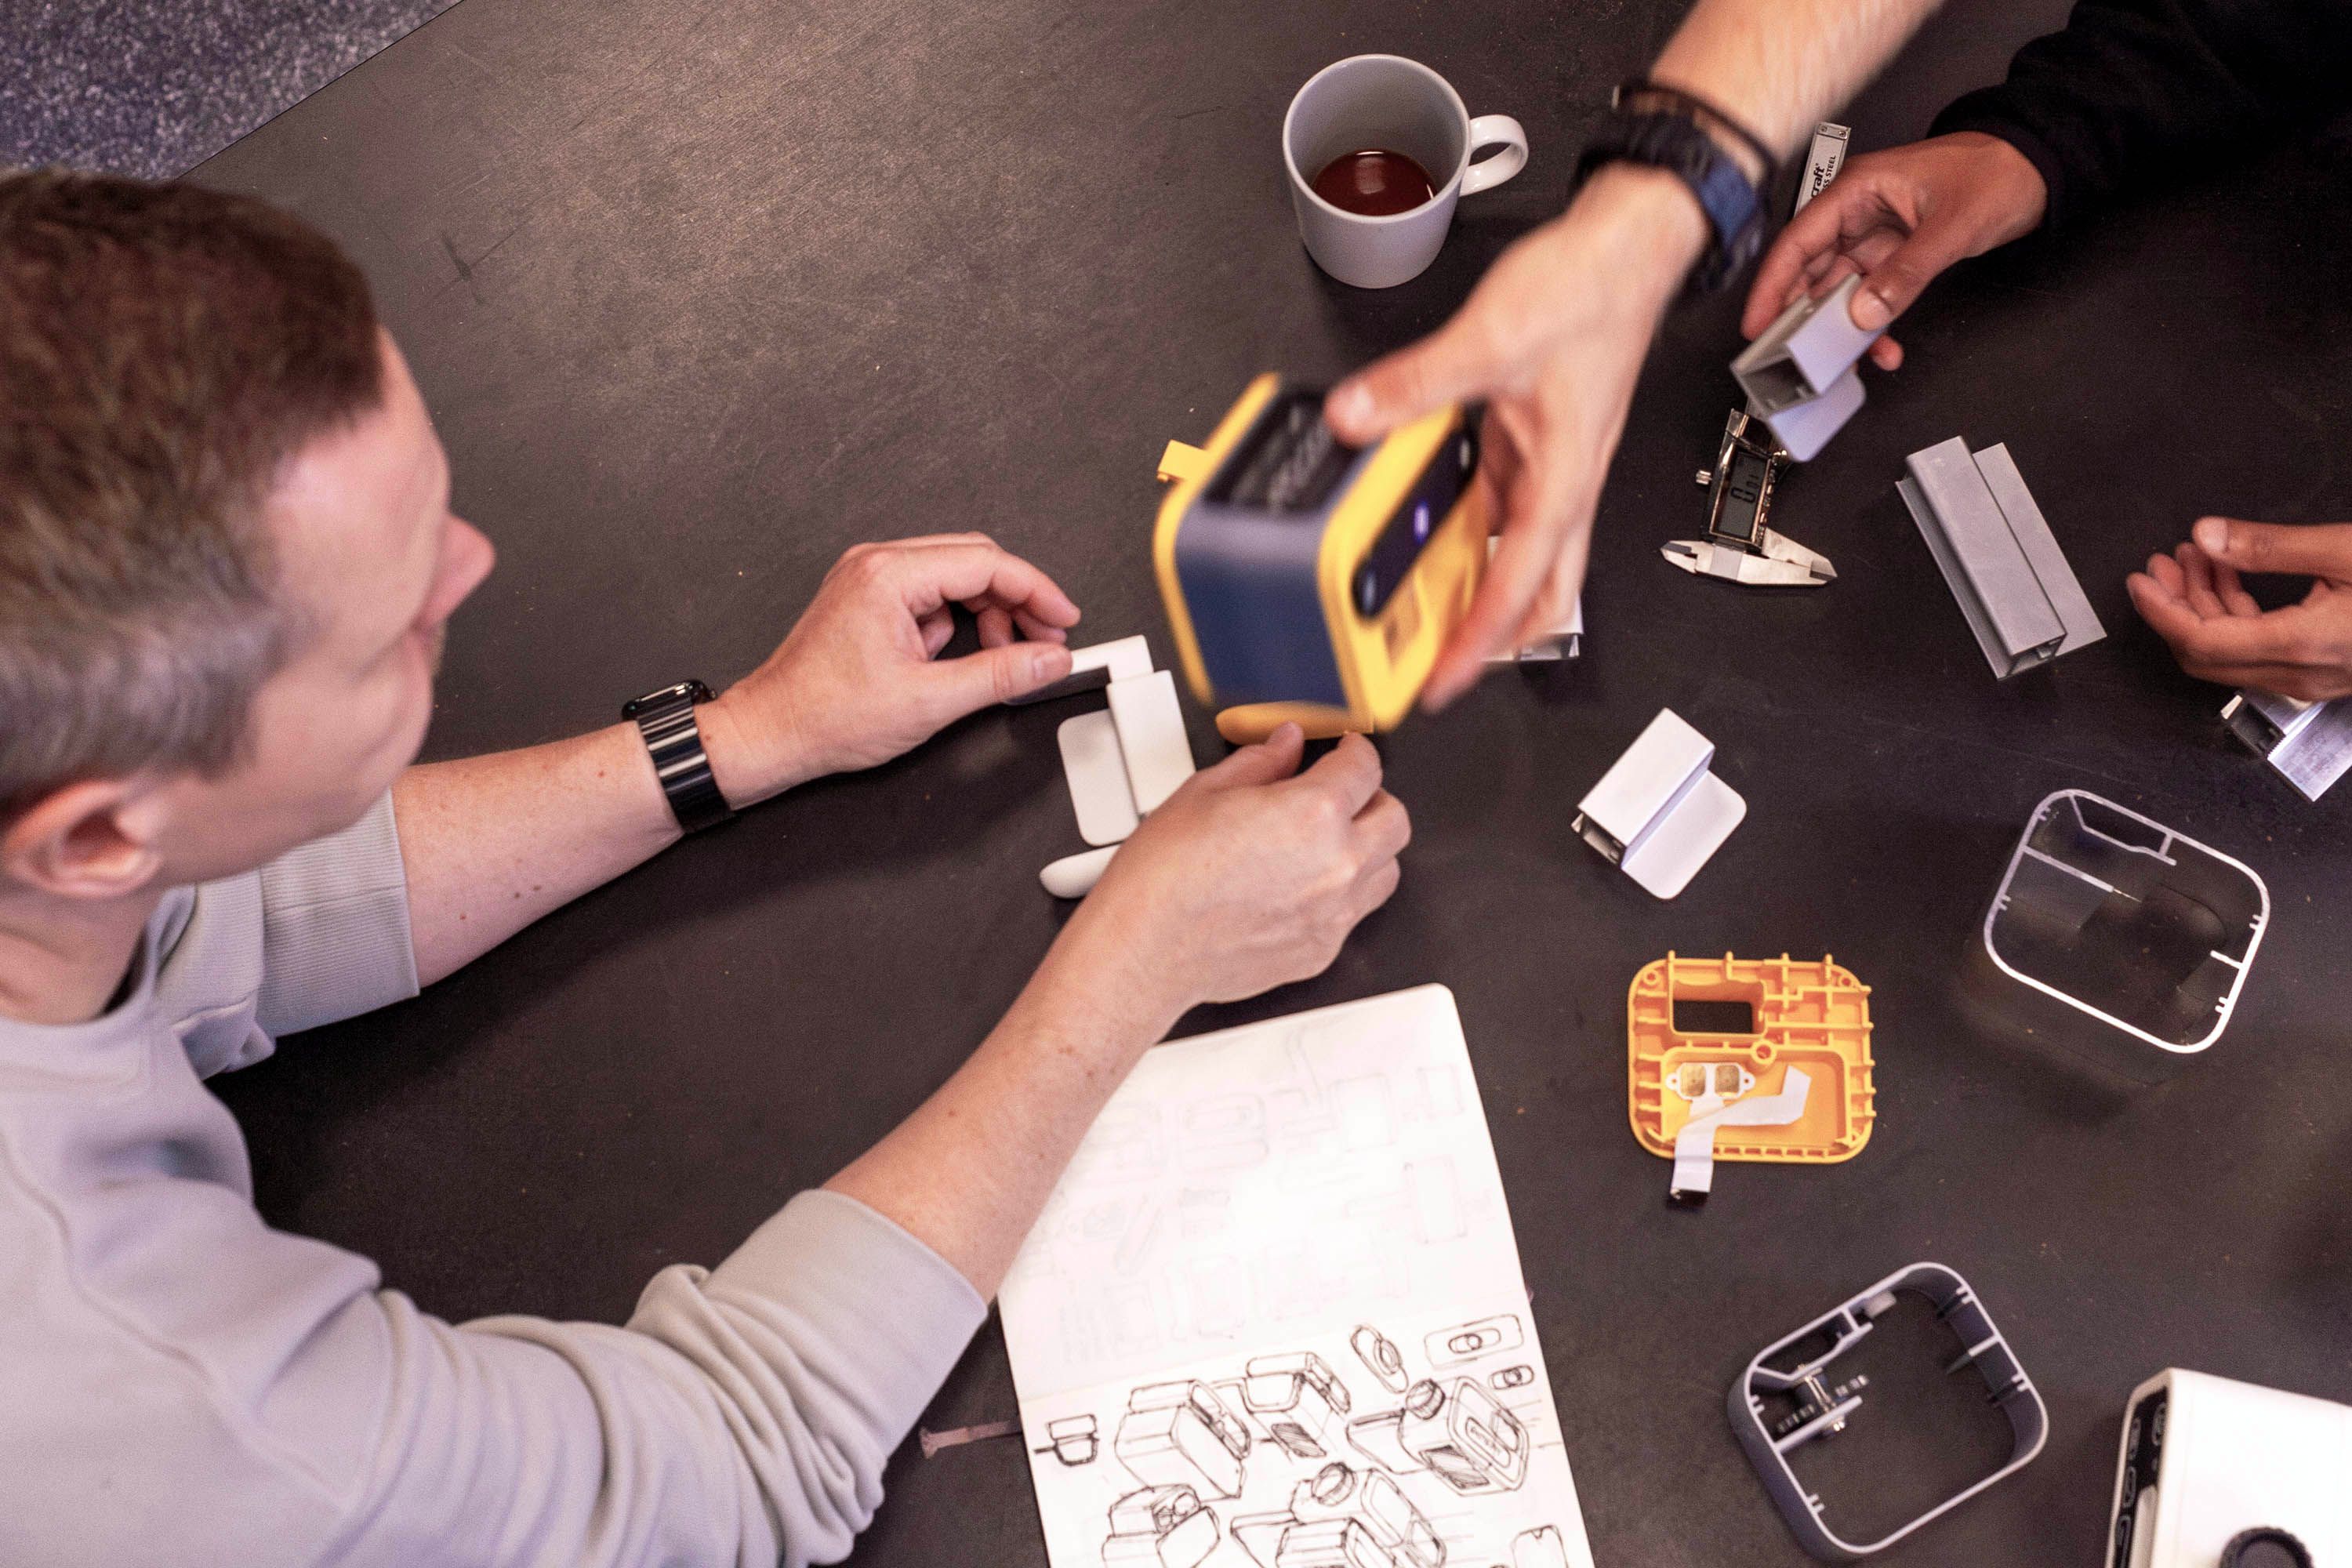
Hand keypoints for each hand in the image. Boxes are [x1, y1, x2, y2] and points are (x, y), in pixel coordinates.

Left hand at [700, 534, 1081, 804]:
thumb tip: (1048, 660)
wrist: (772, 732)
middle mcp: (876, 564)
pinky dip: (955, 623)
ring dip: (988, 614)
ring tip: (1003, 658)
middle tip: (1045, 641)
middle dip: (1017, 602)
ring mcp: (869, 578)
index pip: (987, 563)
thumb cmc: (826, 716)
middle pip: (974, 562)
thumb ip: (1000, 675)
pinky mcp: (868, 598)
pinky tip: (958, 659)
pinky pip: (929, 594)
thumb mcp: (930, 702)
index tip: (1064, 620)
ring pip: (955, 577)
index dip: (1037, 592)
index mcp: (889, 576)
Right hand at [1063, 726, 1408, 1029]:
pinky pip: (1355, 915)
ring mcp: (1333, 914)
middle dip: (1373, 798)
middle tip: (1344, 794)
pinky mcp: (1321, 950)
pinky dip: (1342, 895)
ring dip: (1368, 849)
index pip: (1365, 768)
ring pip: (1386, 871)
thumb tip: (1284, 746)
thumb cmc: (1164, 878)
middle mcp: (1336, 865)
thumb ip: (1259, 763)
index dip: (1354, 751)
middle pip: (1395, 820)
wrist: (1144, 948)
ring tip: (1331, 842)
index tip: (1346, 751)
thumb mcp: (1204, 793)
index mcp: (1312, 813)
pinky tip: (1306, 886)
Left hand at [1325, 164, 1708, 706]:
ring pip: (1512, 548)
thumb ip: (1416, 382)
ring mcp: (1547, 461)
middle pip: (1534, 590)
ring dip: (1474, 582)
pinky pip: (1494, 499)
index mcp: (1563, 478)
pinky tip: (1422, 516)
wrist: (1631, 242)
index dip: (1480, 643)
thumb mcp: (1493, 337)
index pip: (1519, 586)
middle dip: (1491, 637)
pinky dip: (1461, 521)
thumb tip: (1355, 417)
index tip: (1444, 682)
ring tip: (1420, 612)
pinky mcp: (1531, 434)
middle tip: (1438, 666)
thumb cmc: (1593, 289)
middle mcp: (1560, 480)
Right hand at [1742, 132, 2046, 371]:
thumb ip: (1907, 272)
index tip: (1758, 325)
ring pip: (1840, 293)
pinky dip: (1873, 326)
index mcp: (1857, 190)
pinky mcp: (1894, 257)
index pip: (1798, 242)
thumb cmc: (1996, 170)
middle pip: (1812, 273)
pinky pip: (1871, 298)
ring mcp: (1875, 238)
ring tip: (1843, 361)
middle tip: (1791, 356)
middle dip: (1804, 317)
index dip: (1773, 285)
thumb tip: (1867, 312)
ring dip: (1842, 330)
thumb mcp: (1951, 224)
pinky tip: (1882, 347)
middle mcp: (1857, 214)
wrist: (2038, 168)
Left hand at [2128, 518, 2351, 701]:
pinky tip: (2227, 579)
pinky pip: (2256, 651)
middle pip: (2205, 652)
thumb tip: (2208, 536)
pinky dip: (2233, 615)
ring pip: (2229, 652)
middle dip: (2175, 605)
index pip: (2201, 641)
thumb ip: (2270, 547)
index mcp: (2300, 645)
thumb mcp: (2343, 552)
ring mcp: (2307, 679)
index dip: (2160, 611)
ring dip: (2204, 605)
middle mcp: (2298, 673)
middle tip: (2162, 565)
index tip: (2140, 583)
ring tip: (2194, 559)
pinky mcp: (2315, 671)